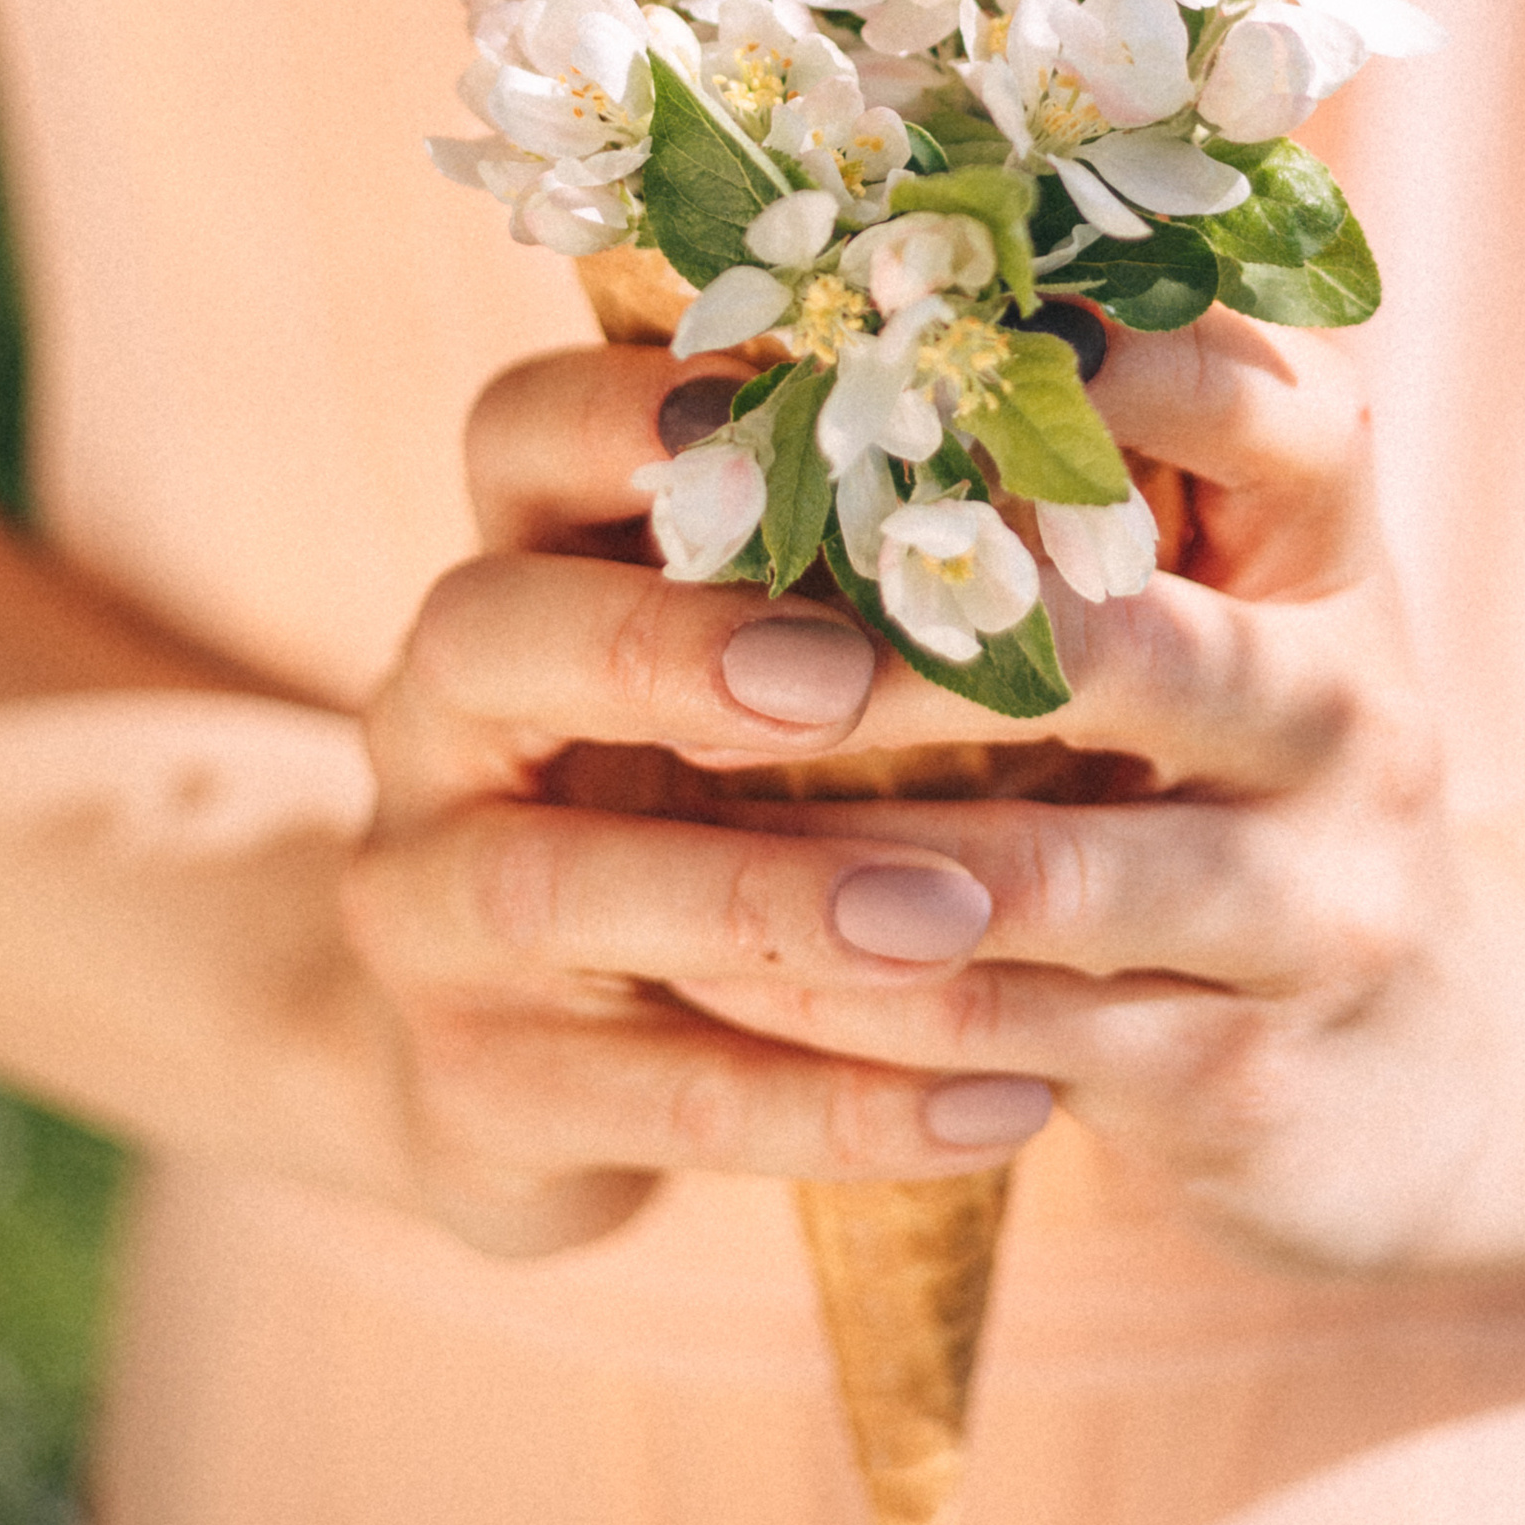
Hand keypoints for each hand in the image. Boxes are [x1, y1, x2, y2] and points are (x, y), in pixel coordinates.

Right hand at [340, 346, 1062, 1262]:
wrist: (549, 1074)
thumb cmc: (725, 798)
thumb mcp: (767, 661)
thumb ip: (869, 563)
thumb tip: (1092, 447)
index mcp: (521, 568)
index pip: (519, 435)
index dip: (628, 417)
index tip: (782, 419)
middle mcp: (442, 718)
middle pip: (485, 631)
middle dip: (663, 646)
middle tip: (840, 679)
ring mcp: (432, 910)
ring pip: (548, 886)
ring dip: (759, 899)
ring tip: (949, 919)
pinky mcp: (475, 1087)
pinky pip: (650, 1099)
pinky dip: (833, 1107)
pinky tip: (1003, 1106)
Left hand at [671, 312, 1524, 1279]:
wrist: (1421, 1070)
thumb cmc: (1238, 766)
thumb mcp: (1216, 593)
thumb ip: (1081, 454)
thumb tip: (824, 278)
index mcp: (1329, 543)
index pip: (1263, 405)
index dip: (1094, 368)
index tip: (882, 347)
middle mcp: (1351, 705)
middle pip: (1135, 645)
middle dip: (912, 631)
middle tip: (718, 621)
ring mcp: (1316, 898)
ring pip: (1066, 867)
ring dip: (850, 837)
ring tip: (673, 793)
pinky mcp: (1248, 1070)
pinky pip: (1026, 1036)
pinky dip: (862, 1005)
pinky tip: (721, 971)